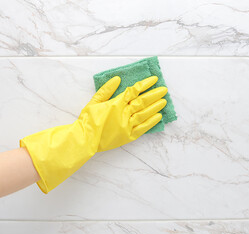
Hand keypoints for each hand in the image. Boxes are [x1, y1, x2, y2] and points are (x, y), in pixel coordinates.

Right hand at [20, 75, 167, 192]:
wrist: (85, 139)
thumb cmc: (88, 120)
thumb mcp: (94, 101)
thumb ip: (106, 90)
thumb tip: (117, 79)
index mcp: (115, 104)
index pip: (134, 91)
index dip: (145, 84)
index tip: (154, 79)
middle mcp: (123, 114)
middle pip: (142, 101)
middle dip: (154, 94)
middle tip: (164, 89)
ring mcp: (127, 126)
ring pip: (144, 113)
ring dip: (155, 106)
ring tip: (164, 101)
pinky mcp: (128, 136)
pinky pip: (143, 128)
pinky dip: (151, 122)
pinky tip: (158, 116)